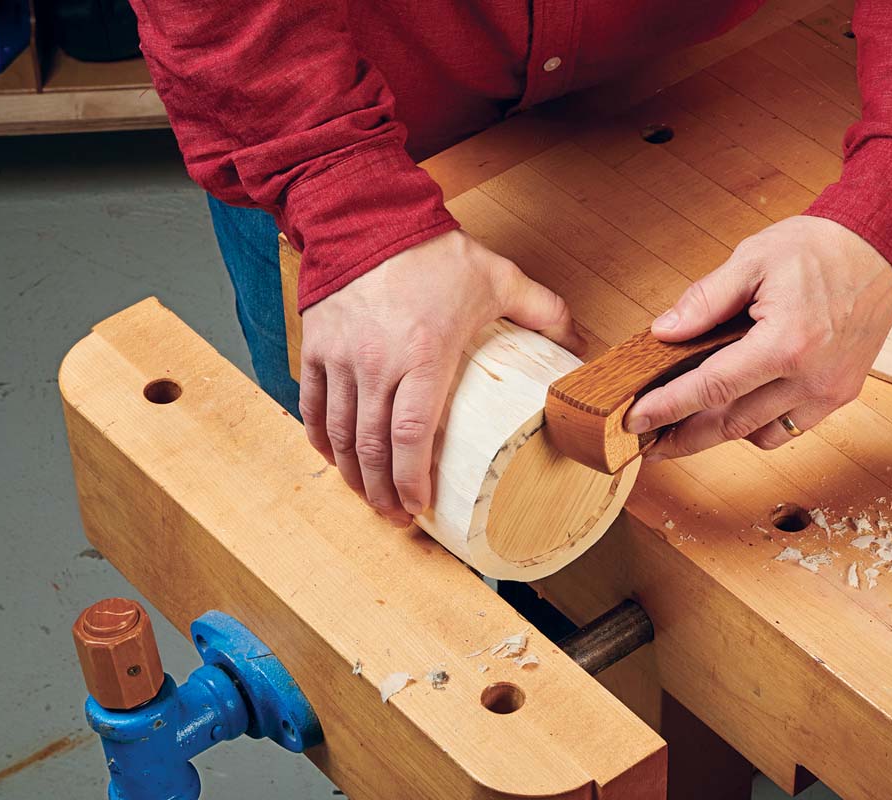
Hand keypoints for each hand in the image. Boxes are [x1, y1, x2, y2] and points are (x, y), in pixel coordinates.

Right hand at [300, 229, 583, 523]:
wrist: (367, 216)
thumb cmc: (432, 251)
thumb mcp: (498, 277)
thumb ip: (543, 310)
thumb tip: (579, 342)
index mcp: (423, 354)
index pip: (411, 435)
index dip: (411, 479)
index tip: (420, 506)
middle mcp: (375, 363)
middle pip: (370, 446)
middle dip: (382, 490)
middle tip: (397, 516)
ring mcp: (340, 357)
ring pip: (338, 433)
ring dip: (351, 474)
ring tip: (369, 498)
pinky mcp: (316, 347)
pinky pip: (312, 404)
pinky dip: (320, 438)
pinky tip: (333, 458)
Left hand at [624, 215, 891, 458]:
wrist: (882, 248)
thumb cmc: (821, 248)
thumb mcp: (752, 259)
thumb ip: (705, 300)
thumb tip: (664, 332)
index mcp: (786, 343)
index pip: (711, 387)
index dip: (668, 407)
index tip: (636, 420)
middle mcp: (811, 377)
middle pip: (732, 424)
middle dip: (684, 437)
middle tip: (648, 442)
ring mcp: (829, 391)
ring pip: (759, 434)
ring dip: (718, 436)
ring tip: (682, 431)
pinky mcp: (841, 394)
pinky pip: (789, 429)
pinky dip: (757, 428)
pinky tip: (733, 414)